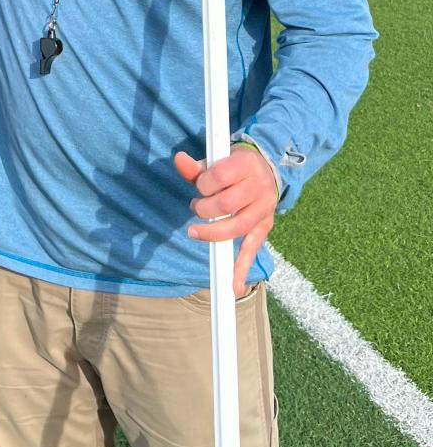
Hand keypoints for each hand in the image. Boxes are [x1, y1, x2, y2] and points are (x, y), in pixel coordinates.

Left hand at [174, 146, 278, 295]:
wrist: (267, 169)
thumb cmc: (234, 166)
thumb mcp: (217, 161)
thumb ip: (196, 166)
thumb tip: (179, 160)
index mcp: (246, 164)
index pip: (221, 175)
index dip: (204, 183)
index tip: (198, 187)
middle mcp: (259, 186)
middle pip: (227, 203)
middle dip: (204, 209)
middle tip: (196, 207)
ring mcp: (263, 209)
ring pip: (237, 227)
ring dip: (212, 232)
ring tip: (195, 230)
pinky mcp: (264, 226)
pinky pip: (252, 248)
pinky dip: (240, 267)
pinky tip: (232, 286)